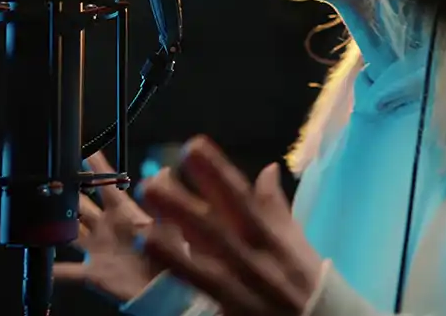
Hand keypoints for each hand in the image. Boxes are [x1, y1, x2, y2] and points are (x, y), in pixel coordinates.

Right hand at [53, 152, 181, 302]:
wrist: (166, 290)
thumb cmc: (172, 256)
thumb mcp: (169, 224)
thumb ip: (164, 197)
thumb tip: (164, 170)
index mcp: (125, 213)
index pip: (106, 185)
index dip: (96, 168)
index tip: (85, 150)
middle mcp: (107, 227)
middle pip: (81, 204)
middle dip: (67, 191)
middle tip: (54, 177)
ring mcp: (98, 249)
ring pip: (70, 231)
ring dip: (56, 224)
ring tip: (39, 211)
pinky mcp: (93, 272)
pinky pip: (68, 272)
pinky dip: (54, 271)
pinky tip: (41, 266)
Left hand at [138, 136, 324, 315]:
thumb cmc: (302, 277)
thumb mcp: (295, 239)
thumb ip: (275, 205)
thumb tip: (268, 168)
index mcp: (270, 236)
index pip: (242, 199)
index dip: (217, 174)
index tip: (194, 145)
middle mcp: (255, 261)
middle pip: (217, 231)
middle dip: (185, 208)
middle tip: (152, 183)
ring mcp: (243, 290)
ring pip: (206, 268)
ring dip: (174, 249)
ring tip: (144, 228)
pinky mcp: (233, 313)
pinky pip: (204, 297)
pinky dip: (182, 280)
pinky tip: (159, 266)